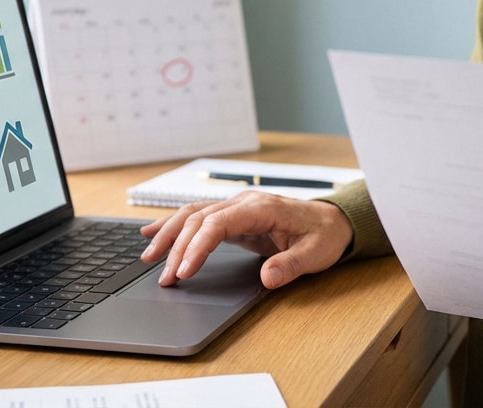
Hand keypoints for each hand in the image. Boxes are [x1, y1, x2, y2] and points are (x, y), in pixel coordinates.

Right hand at [140, 191, 353, 289]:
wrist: (333, 221)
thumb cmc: (325, 235)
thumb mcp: (316, 253)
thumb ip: (291, 265)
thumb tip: (269, 278)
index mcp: (261, 208)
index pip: (218, 224)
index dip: (197, 247)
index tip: (184, 271)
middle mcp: (243, 203)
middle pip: (199, 220)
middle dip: (177, 247)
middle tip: (164, 278)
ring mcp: (236, 208)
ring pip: (193, 215)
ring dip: (169, 235)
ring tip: (148, 257)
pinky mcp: (233, 218)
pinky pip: (198, 218)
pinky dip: (174, 226)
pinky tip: (152, 233)